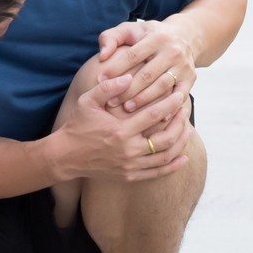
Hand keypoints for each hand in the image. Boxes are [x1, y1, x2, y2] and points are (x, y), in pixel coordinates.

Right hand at [50, 73, 192, 182]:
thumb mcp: (87, 102)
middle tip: (185, 110)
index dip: (171, 103)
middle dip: (180, 123)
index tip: (180, 94)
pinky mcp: (129, 175)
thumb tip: (129, 77)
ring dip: (181, 142)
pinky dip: (173, 165)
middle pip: (167, 138)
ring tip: (187, 129)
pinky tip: (183, 156)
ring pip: (166, 156)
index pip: (155, 115)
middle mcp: (128, 151)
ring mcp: (130, 166)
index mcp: (120, 131)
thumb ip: (108, 87)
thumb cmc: (77, 125)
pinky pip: (157, 172)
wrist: (65, 156)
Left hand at [96, 18, 199, 113]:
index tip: (100, 81)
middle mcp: (172, 51)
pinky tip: (153, 118)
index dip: (115, 69)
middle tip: (110, 102)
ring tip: (126, 109)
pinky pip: (179, 96)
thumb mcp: (129, 29)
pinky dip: (167, 107)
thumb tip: (102, 55)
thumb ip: (110, 38)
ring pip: (162, 87)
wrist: (184, 36)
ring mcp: (183, 66)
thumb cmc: (147, 35)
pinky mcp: (190, 78)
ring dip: (143, 100)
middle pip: (147, 75)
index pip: (133, 55)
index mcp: (156, 37)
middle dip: (127, 90)